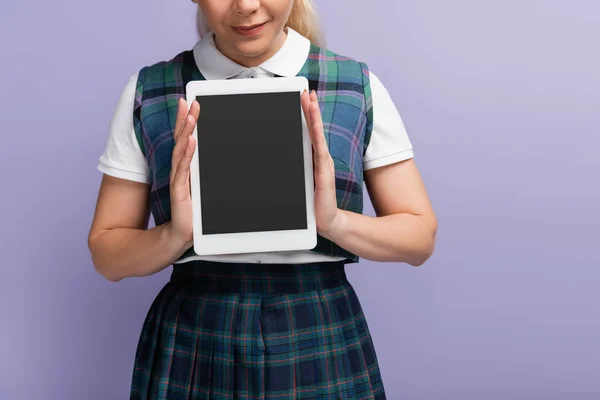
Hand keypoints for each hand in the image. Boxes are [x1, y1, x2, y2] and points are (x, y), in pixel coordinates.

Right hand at [168, 98, 199, 248]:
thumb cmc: (194, 211)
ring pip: (181, 150)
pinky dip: (187, 154)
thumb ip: (207, 173)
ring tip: (190, 116)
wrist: (183, 234)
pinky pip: (183, 169)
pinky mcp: (180, 190)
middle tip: (189, 102)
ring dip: (186, 131)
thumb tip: (224, 156)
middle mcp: (180, 170)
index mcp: (186, 168)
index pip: (185, 139)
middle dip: (185, 120)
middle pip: (181, 140)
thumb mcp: (205, 187)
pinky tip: (190, 141)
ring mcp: (179, 179)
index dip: (186, 121)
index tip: (191, 104)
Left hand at [301, 90, 341, 237]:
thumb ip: (297, 168)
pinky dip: (317, 134)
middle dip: (310, 109)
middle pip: (314, 128)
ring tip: (310, 100)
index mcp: (313, 158)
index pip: (310, 132)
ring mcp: (323, 162)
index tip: (303, 98)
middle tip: (305, 91)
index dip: (307, 115)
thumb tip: (281, 154)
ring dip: (314, 116)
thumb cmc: (313, 202)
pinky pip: (320, 148)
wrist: (327, 220)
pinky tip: (316, 124)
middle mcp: (320, 157)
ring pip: (317, 134)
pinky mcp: (323, 171)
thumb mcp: (301, 181)